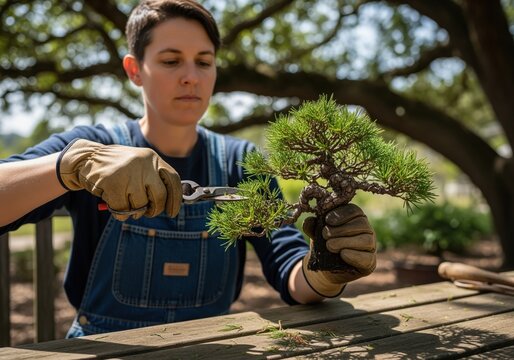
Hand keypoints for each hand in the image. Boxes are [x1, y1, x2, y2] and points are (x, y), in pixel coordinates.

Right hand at [57, 139, 181, 220]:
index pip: (173, 179)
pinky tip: (113, 203)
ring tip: (124, 201)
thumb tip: (170, 202)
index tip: (173, 212)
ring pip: (140, 205)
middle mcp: (142, 163)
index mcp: (152, 158)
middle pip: (159, 196)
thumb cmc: (117, 168)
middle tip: (148, 212)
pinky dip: (119, 213)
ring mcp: (127, 173)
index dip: (176, 198)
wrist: (87, 158)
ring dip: (133, 210)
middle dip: (155, 209)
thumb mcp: (138, 166)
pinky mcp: (112, 184)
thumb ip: (153, 179)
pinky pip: (123, 210)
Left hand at [302, 203, 376, 296]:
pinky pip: (367, 258)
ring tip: (329, 245)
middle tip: (325, 235)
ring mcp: (370, 247)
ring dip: (345, 242)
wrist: (325, 268)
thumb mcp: (316, 234)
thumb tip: (308, 221)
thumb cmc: (324, 245)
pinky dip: (354, 255)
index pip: (355, 211)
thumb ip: (312, 226)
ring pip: (366, 240)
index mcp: (356, 219)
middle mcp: (367, 231)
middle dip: (342, 229)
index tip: (327, 220)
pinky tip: (343, 254)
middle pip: (361, 224)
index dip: (342, 214)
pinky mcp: (370, 263)